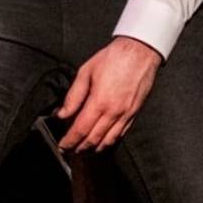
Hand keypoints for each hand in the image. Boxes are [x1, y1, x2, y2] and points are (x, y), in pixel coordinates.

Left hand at [55, 36, 161, 152]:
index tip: (62, 145)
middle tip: (70, 150)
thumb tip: (63, 113)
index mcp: (99, 101)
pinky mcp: (134, 113)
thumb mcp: (86, 72)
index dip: (69, 141)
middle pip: (93, 139)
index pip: (81, 129)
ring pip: (108, 140)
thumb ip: (73, 96)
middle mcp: (114, 112)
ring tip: (84, 149)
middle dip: (79, 148)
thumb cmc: (113, 58)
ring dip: (94, 148)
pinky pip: (121, 134)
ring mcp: (126, 114)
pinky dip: (110, 141)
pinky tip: (103, 141)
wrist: (139, 52)